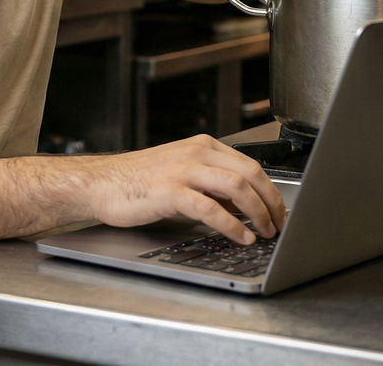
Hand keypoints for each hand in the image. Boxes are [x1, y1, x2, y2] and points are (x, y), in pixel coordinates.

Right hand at [82, 134, 286, 243]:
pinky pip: (212, 208)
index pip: (250, 164)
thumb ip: (212, 185)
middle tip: (279, 224)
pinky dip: (233, 225)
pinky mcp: (171, 191)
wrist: (103, 183)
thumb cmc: (139, 181)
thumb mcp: (182, 174)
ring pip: (237, 186)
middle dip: (272, 202)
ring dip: (258, 212)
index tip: (279, 211)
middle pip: (250, 172)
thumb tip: (245, 205)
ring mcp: (184, 170)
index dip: (271, 191)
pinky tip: (240, 236)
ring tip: (265, 232)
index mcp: (202, 146)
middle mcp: (196, 152)